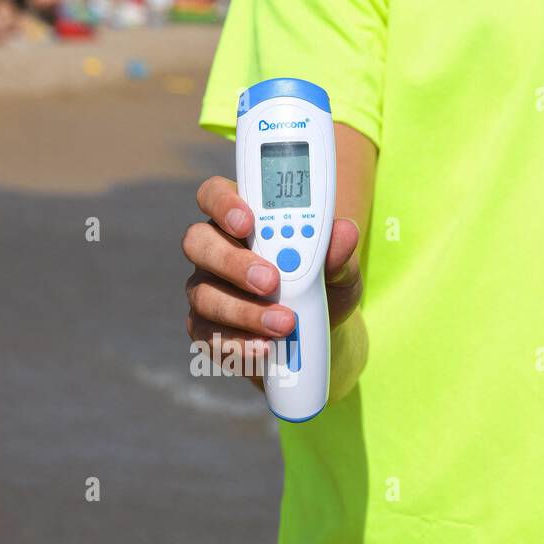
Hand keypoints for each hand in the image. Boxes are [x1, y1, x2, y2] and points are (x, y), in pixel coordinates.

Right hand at [182, 175, 361, 375]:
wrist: (315, 337)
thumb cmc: (320, 286)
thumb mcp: (339, 269)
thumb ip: (337, 251)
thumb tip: (345, 233)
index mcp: (240, 220)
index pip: (214, 195)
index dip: (223, 203)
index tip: (247, 221)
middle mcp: (215, 250)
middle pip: (198, 242)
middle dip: (233, 262)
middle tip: (270, 280)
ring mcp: (206, 290)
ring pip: (205, 294)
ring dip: (245, 311)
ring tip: (284, 323)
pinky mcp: (205, 329)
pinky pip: (208, 335)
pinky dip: (239, 343)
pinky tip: (265, 348)